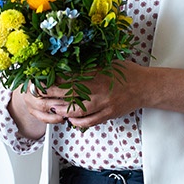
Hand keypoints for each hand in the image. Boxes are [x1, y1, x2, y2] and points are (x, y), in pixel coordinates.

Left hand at [18, 61, 147, 130]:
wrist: (144, 86)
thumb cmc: (124, 72)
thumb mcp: (105, 62)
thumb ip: (87, 64)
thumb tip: (66, 60)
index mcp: (95, 73)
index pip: (68, 77)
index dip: (52, 79)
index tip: (40, 78)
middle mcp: (97, 89)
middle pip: (68, 94)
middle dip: (51, 95)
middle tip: (39, 94)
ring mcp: (103, 104)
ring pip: (75, 111)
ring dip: (61, 110)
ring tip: (52, 107)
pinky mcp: (108, 114)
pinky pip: (88, 122)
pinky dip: (76, 122)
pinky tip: (69, 119)